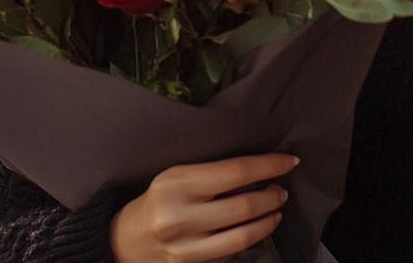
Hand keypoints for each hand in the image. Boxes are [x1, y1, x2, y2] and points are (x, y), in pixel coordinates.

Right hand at [110, 152, 297, 262]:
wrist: (124, 240)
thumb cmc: (157, 201)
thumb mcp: (176, 176)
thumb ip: (211, 172)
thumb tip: (258, 166)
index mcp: (176, 182)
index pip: (236, 171)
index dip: (269, 165)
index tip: (288, 161)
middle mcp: (179, 214)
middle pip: (244, 203)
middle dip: (272, 195)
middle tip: (281, 188)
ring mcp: (185, 245)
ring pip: (244, 233)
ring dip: (268, 219)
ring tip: (276, 208)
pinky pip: (232, 251)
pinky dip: (253, 238)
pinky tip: (259, 228)